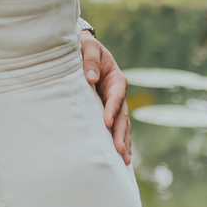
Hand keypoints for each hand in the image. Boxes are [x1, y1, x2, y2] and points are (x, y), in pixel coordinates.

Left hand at [81, 32, 131, 166]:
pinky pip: (114, 127)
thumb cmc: (84, 46)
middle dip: (121, 133)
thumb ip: (90, 60)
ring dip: (123, 141)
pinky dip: (118, 140)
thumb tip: (92, 79)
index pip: (117, 96)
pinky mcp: (106, 111)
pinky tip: (120, 157)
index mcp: (116, 78)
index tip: (106, 122)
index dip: (113, 109)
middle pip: (122, 115)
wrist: (82, 49)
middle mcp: (118, 93)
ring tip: (125, 160)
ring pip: (122, 125)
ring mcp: (113, 104)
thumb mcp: (88, 47)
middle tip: (119, 150)